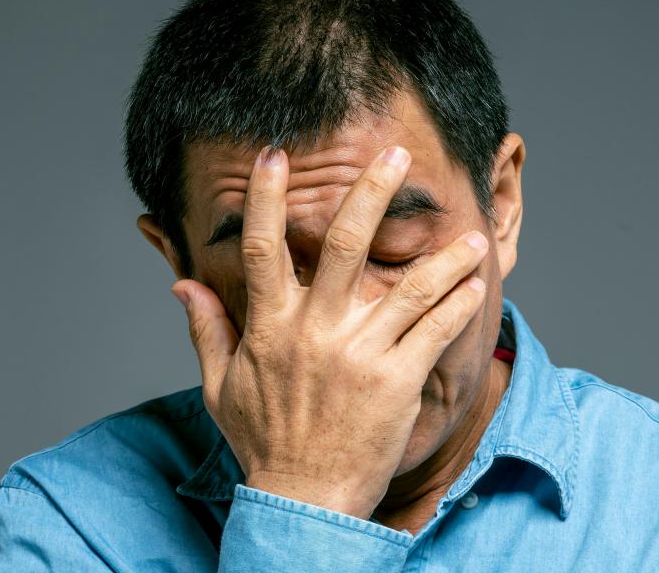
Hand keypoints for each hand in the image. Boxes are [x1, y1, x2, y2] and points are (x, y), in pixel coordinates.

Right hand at [172, 145, 488, 519]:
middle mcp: (316, 332)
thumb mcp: (221, 388)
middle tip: (395, 156)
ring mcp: (360, 355)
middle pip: (346, 246)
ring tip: (472, 234)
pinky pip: (434, 332)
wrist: (304, 502)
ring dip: (443, 258)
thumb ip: (206, 331)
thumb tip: (183, 286)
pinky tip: (476, 285)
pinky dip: (457, 306)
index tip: (275, 155)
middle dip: (370, 193)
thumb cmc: (264, 443)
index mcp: (271, 328)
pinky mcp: (397, 382)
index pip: (263, 249)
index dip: (266, 198)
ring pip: (409, 290)